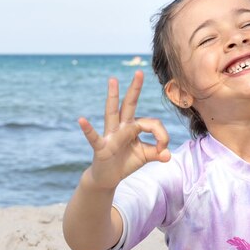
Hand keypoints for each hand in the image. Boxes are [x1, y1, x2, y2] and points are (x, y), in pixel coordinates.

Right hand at [78, 70, 170, 189]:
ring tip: (113, 80)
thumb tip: (168, 155)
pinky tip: (81, 120)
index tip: (163, 150)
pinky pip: (93, 137)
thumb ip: (157, 153)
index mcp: (133, 126)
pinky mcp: (101, 147)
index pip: (151, 124)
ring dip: (112, 96)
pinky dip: (87, 129)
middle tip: (139, 72)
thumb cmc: (126, 162)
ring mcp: (110, 135)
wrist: (108, 177)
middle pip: (128, 105)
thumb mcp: (145, 156)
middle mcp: (121, 127)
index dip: (161, 136)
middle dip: (135, 89)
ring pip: (112, 113)